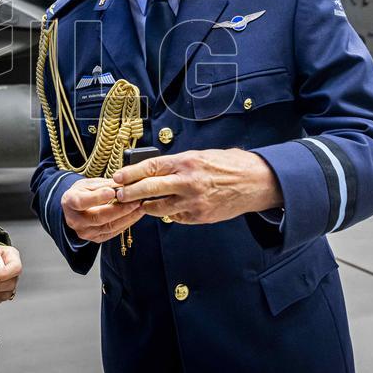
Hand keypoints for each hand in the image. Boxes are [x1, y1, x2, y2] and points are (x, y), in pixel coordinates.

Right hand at [61, 177, 145, 242]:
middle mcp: (75, 220)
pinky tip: (136, 214)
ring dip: (128, 217)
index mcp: (70, 202)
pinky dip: (127, 223)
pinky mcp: (95, 239)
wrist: (76, 207)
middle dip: (120, 209)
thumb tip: (124, 184)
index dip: (97, 197)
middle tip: (136, 200)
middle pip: (99, 217)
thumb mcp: (89, 183)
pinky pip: (114, 232)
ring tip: (140, 207)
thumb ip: (104, 184)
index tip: (112, 192)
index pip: (82, 201)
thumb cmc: (83, 192)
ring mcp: (85, 232)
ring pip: (109, 226)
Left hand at [112, 149, 282, 224]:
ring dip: (148, 206)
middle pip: (149, 188)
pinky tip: (171, 207)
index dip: (130, 172)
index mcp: (186, 162)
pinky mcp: (200, 216)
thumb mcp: (200, 156)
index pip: (150, 167)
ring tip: (142, 203)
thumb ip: (177, 164)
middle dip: (130, 193)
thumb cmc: (227, 165)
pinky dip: (170, 213)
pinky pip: (176, 216)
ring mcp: (194, 201)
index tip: (117, 177)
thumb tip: (153, 170)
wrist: (255, 182)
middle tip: (118, 195)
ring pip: (159, 208)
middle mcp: (188, 182)